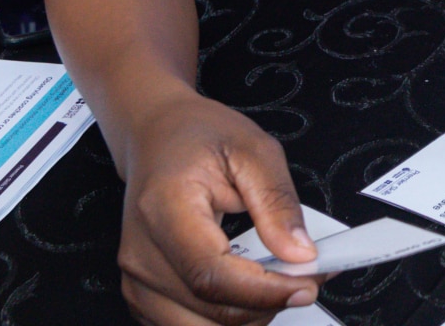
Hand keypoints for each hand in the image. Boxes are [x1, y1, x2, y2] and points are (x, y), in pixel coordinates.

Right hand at [117, 92, 325, 323]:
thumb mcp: (253, 151)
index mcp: (165, 209)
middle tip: (308, 278)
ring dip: (249, 316)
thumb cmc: (197, 137)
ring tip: (278, 283)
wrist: (157, 136)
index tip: (305, 285)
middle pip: (208, 310)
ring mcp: (137, 278)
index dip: (264, 291)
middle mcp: (142, 252)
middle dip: (268, 303)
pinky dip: (225, 317)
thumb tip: (300, 253)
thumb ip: (278, 204)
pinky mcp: (142, 294)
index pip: (212, 276)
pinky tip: (249, 292)